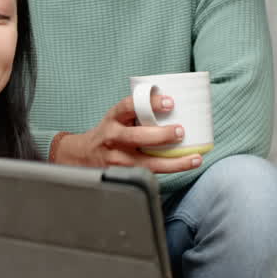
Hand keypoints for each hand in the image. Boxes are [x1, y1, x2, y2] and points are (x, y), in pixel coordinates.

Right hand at [54, 95, 202, 174]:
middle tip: (181, 131)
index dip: (150, 103)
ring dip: (173, 162)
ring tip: (194, 159)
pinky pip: (148, 174)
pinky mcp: (123, 175)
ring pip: (146, 163)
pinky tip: (184, 166)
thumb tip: (175, 104)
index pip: (129, 106)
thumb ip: (138, 112)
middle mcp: (112, 138)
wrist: (81, 156)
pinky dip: (168, 171)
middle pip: (136, 137)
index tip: (170, 102)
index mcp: (113, 118)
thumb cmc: (109, 133)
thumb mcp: (118, 118)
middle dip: (161, 135)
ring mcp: (116, 160)